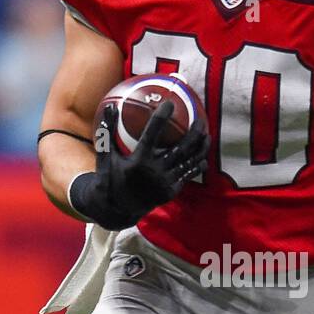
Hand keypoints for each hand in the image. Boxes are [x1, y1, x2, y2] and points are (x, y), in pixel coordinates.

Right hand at [70, 100, 208, 229]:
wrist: (115, 210)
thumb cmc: (109, 178)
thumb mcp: (105, 155)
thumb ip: (108, 131)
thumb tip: (111, 106)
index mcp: (138, 161)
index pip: (152, 133)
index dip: (162, 117)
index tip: (170, 104)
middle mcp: (154, 172)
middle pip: (181, 148)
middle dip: (194, 132)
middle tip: (200, 118)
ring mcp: (164, 183)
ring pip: (189, 162)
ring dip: (201, 148)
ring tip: (207, 134)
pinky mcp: (170, 192)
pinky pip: (187, 176)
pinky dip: (196, 165)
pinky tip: (203, 157)